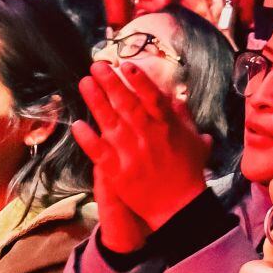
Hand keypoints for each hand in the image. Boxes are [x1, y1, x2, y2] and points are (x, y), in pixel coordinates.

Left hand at [73, 60, 213, 235]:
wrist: (178, 206)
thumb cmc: (189, 172)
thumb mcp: (194, 140)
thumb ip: (183, 117)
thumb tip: (175, 97)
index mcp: (167, 126)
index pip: (151, 97)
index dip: (138, 80)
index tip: (126, 65)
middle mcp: (147, 135)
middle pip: (126, 104)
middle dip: (110, 82)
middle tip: (97, 65)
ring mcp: (130, 153)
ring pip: (109, 122)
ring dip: (96, 101)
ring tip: (85, 83)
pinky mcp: (117, 171)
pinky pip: (98, 151)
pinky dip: (87, 138)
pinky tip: (77, 125)